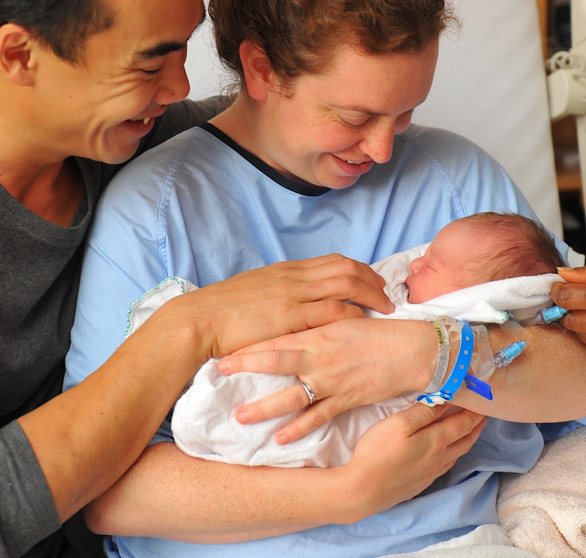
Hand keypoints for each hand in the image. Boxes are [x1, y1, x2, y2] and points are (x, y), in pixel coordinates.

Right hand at [170, 255, 392, 359]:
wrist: (198, 320)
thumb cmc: (221, 312)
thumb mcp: (253, 292)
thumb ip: (276, 292)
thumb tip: (290, 300)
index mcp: (285, 270)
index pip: (332, 261)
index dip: (358, 270)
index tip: (372, 280)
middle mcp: (293, 277)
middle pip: (345, 268)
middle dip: (371, 279)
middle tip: (387, 294)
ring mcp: (293, 295)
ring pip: (345, 285)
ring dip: (370, 295)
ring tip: (385, 309)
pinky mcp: (290, 317)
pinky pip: (332, 310)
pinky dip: (353, 314)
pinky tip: (364, 323)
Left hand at [217, 318, 438, 443]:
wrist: (413, 350)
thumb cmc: (380, 333)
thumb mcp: (345, 321)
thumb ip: (317, 325)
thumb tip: (294, 330)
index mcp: (320, 331)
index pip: (279, 335)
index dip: (251, 340)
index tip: (225, 343)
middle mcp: (321, 355)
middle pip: (276, 360)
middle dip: (246, 366)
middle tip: (218, 371)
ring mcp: (332, 379)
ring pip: (292, 394)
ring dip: (265, 406)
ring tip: (241, 417)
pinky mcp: (347, 398)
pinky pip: (318, 416)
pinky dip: (300, 428)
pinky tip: (282, 439)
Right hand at [330, 404, 485, 522]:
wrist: (363, 490)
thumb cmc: (378, 452)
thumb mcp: (400, 423)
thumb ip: (424, 412)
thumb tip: (446, 401)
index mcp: (436, 441)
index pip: (463, 424)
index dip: (474, 413)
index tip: (482, 403)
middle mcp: (439, 458)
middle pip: (465, 441)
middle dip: (475, 427)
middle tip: (481, 417)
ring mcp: (430, 474)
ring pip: (456, 456)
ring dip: (466, 442)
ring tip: (468, 433)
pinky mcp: (420, 484)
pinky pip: (445, 467)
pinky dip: (453, 456)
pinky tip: (446, 455)